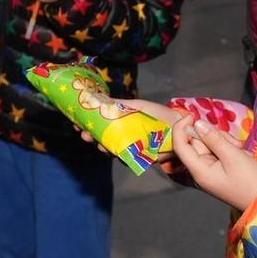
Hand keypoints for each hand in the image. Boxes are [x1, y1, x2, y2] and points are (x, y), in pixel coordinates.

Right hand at [73, 96, 188, 179]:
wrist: (179, 126)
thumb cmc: (159, 114)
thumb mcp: (137, 106)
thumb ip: (119, 104)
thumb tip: (100, 99)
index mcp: (121, 124)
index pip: (100, 126)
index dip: (87, 125)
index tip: (76, 124)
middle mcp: (124, 137)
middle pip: (102, 139)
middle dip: (91, 137)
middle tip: (84, 134)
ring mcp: (131, 148)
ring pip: (112, 150)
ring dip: (102, 147)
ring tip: (98, 143)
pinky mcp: (141, 158)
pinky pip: (127, 158)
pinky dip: (120, 156)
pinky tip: (115, 152)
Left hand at [170, 113, 256, 210]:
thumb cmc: (250, 181)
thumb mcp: (233, 156)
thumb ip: (214, 138)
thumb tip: (198, 123)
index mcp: (199, 170)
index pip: (180, 146)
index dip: (181, 128)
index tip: (192, 115)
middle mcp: (201, 169)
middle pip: (198, 142)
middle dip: (216, 136)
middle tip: (235, 145)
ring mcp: (211, 168)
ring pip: (211, 143)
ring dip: (226, 142)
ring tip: (241, 152)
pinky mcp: (221, 167)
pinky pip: (221, 150)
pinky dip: (231, 148)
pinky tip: (243, 156)